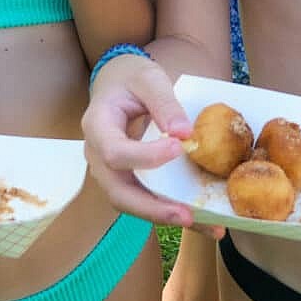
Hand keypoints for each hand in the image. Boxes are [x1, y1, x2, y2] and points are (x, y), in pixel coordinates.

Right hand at [81, 54, 220, 235]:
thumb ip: (164, 102)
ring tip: (202, 223)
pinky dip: (171, 212)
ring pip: (131, 203)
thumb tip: (185, 134)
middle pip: (117, 192)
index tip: (178, 148)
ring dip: (165, 217)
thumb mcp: (148, 78)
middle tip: (187, 215)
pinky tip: (203, 222)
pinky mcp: (128, 179)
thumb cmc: (131, 78)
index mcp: (97, 125)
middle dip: (152, 208)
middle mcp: (98, 155)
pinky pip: (145, 201)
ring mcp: (111, 172)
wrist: (118, 84)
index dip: (144, 156)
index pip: (114, 151)